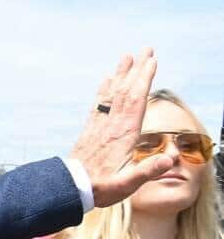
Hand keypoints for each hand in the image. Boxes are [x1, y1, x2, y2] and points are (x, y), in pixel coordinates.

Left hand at [69, 48, 172, 207]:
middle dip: (137, 69)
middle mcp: (111, 126)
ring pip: (111, 94)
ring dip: (120, 74)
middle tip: (145, 49)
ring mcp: (99, 127)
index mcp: (124, 134)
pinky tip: (106, 80)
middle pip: (126, 91)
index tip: (151, 60)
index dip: (144, 79)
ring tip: (126, 57)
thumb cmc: (101, 187)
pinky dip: (104, 90)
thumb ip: (147, 171)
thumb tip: (169, 159)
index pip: (136, 100)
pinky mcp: (90, 131)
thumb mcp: (127, 183)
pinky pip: (98, 104)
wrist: (70, 189)